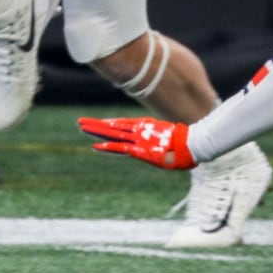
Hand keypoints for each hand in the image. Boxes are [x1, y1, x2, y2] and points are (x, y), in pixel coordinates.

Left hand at [78, 115, 197, 169]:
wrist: (193, 145)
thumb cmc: (186, 144)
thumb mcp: (172, 139)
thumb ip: (165, 138)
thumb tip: (169, 141)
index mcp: (146, 127)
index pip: (122, 126)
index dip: (108, 125)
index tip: (96, 124)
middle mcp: (140, 130)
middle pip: (113, 127)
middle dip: (96, 125)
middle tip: (80, 122)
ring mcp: (139, 138)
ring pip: (113, 133)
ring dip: (96, 131)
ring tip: (81, 127)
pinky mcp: (141, 149)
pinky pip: (121, 148)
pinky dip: (108, 147)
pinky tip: (95, 146)